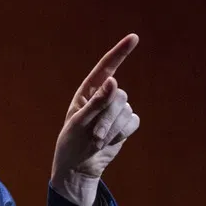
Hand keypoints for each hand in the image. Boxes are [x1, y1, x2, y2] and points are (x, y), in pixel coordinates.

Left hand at [51, 34, 142, 205]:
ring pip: (126, 110)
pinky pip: (133, 122)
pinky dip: (122, 134)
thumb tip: (114, 80)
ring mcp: (116, 111)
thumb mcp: (79, 122)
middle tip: (94, 136)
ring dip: (113, 129)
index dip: (120, 52)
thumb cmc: (71, 143)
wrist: (78, 167)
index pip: (106, 67)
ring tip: (97, 141)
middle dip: (108, 118)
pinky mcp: (125, 125)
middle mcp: (104, 97)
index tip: (134, 38)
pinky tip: (110, 142)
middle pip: (119, 96)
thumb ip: (97, 102)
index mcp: (88, 90)